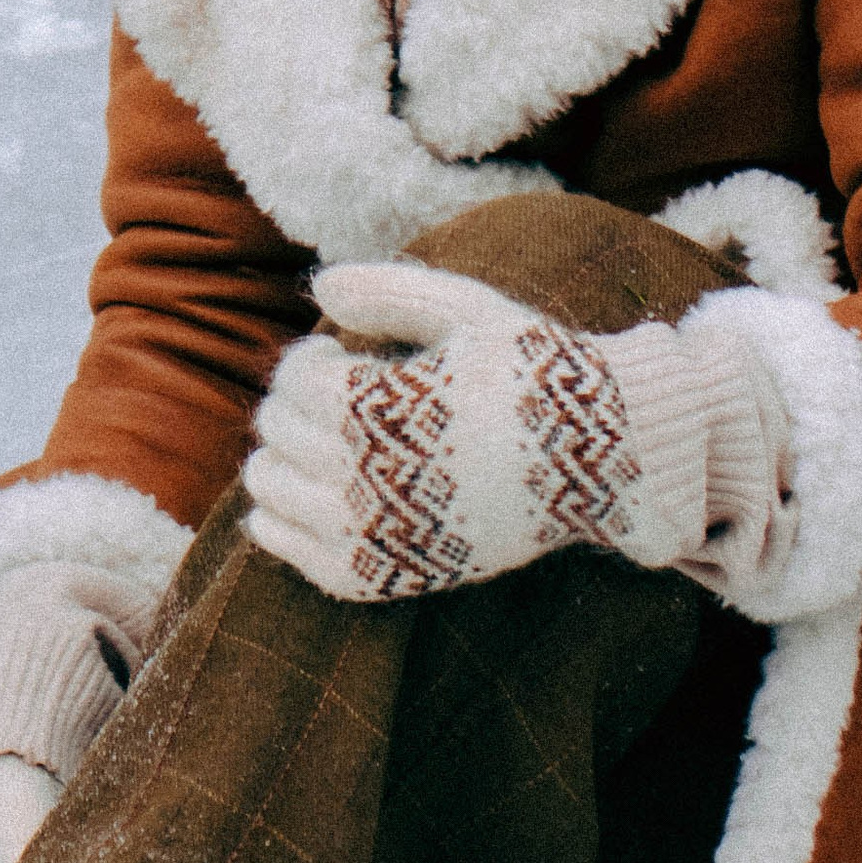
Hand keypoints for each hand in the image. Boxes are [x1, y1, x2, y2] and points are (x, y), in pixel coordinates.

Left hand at [244, 260, 783, 607]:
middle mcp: (365, 475)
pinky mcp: (382, 576)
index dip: (308, 357)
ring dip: (279, 457)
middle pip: (276, 430)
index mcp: (381, 405)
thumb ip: (389, 291)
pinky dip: (280, 525)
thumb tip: (320, 286)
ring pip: (270, 490)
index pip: (294, 379)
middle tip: (328, 394)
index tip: (336, 351)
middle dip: (293, 403)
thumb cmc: (529, 373)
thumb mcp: (468, 310)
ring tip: (320, 441)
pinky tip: (304, 498)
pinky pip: (295, 554)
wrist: (592, 460)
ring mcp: (372, 532)